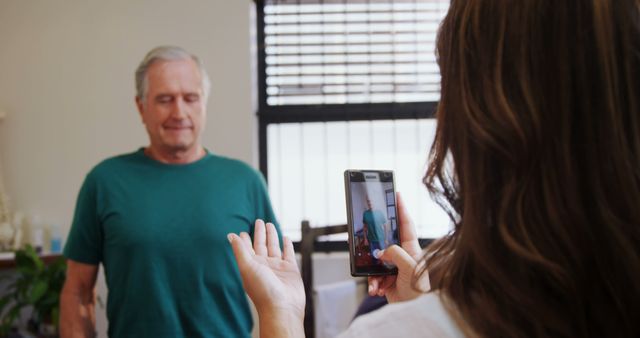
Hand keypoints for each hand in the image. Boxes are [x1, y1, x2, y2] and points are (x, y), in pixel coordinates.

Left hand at [228, 220, 304, 337]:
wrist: (282, 307)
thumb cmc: (262, 290)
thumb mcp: (247, 267)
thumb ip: (240, 250)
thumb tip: (230, 236)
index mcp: (251, 266)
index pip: (247, 249)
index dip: (244, 240)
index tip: (242, 232)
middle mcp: (264, 266)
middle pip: (261, 245)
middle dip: (259, 233)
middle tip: (258, 221)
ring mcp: (277, 267)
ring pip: (274, 247)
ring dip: (272, 236)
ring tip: (270, 224)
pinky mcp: (290, 269)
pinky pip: (288, 254)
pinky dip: (287, 245)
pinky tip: (286, 238)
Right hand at [368, 193, 428, 302]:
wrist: (412, 310)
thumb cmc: (419, 289)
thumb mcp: (410, 267)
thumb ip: (395, 253)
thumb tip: (381, 252)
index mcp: (411, 248)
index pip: (405, 223)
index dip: (401, 208)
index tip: (396, 193)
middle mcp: (400, 254)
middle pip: (383, 240)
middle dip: (374, 241)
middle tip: (365, 234)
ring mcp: (391, 266)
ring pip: (374, 260)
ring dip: (372, 272)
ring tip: (377, 281)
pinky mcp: (384, 278)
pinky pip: (371, 276)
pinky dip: (372, 284)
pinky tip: (377, 289)